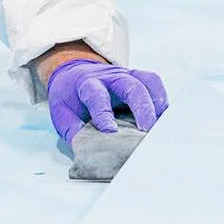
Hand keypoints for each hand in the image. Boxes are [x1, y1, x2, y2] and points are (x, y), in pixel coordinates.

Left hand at [46, 60, 168, 144]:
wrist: (74, 72)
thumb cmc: (70, 97)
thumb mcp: (62, 114)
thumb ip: (74, 131)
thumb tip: (89, 152)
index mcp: (87, 84)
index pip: (97, 96)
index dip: (103, 114)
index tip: (110, 131)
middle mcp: (110, 77)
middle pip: (131, 85)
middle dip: (142, 107)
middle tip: (147, 130)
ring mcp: (127, 75)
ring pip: (148, 81)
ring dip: (157, 103)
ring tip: (160, 126)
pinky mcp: (139, 78)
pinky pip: (155, 85)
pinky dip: (161, 101)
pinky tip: (162, 119)